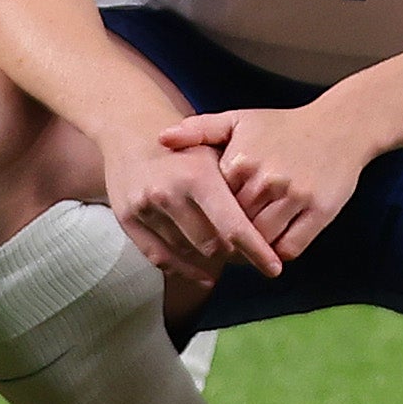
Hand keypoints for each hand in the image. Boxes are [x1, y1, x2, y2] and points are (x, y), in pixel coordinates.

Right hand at [95, 115, 279, 277]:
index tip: (274, 267)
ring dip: (210, 262)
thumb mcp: (216, 150)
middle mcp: (170, 194)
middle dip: (235, 256)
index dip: (256, 251)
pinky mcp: (128, 220)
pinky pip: (160, 257)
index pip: (233, 227)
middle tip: (251, 258)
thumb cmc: (186, 146)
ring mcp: (146, 209)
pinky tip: (203, 274)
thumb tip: (268, 226)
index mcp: (198, 176)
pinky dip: (184, 270)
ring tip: (229, 260)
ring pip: (187, 253)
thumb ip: (240, 185)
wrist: (131, 129)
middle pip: (211, 245)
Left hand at [168, 101, 372, 273]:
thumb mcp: (239, 120)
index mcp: (241, 160)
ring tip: (242, 253)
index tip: (202, 226)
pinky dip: (278, 254)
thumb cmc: (284, 126)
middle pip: (232, 227)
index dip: (205, 219)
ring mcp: (296, 196)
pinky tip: (271, 249)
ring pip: (260, 241)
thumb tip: (160, 138)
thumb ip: (199, 130)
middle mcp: (267, 178)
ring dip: (250, 252)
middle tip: (218, 250)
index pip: (210, 205)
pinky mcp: (320, 211)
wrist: (341, 125)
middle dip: (224, 241)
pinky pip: (291, 248)